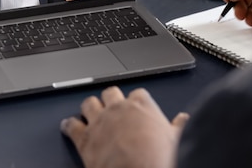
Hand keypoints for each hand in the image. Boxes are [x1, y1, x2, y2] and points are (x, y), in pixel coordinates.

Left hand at [61, 86, 188, 167]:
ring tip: (90, 111)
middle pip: (110, 92)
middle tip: (111, 105)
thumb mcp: (176, 140)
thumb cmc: (158, 159)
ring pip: (89, 103)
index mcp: (141, 105)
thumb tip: (184, 119)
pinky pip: (71, 126)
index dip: (136, 100)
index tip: (136, 106)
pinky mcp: (84, 138)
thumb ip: (179, 126)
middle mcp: (118, 108)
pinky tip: (68, 126)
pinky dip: (69, 125)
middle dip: (110, 98)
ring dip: (89, 107)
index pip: (138, 93)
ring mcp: (99, 121)